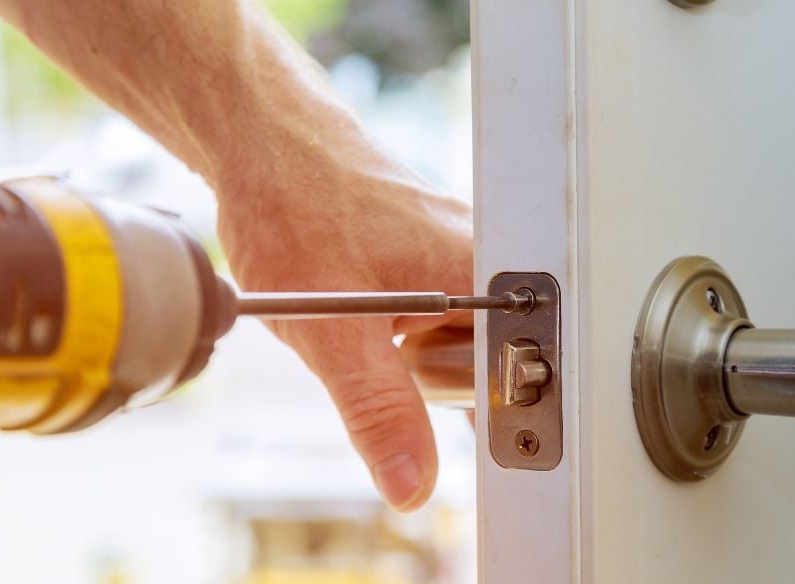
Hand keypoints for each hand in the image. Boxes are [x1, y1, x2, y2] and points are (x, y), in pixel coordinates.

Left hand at [215, 120, 472, 511]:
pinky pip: (442, 322)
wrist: (264, 145)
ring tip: (377, 340)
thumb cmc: (297, 208)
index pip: (529, 371)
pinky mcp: (434, 260)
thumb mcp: (332, 330)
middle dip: (452, 390)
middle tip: (400, 377)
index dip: (507, 420)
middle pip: (500, 363)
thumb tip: (413, 484)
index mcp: (484, 272)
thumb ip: (379, 410)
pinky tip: (376, 324)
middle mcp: (486, 261)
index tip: (487, 455)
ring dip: (426, 365)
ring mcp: (461, 258)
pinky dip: (410, 340)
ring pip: (466, 345)